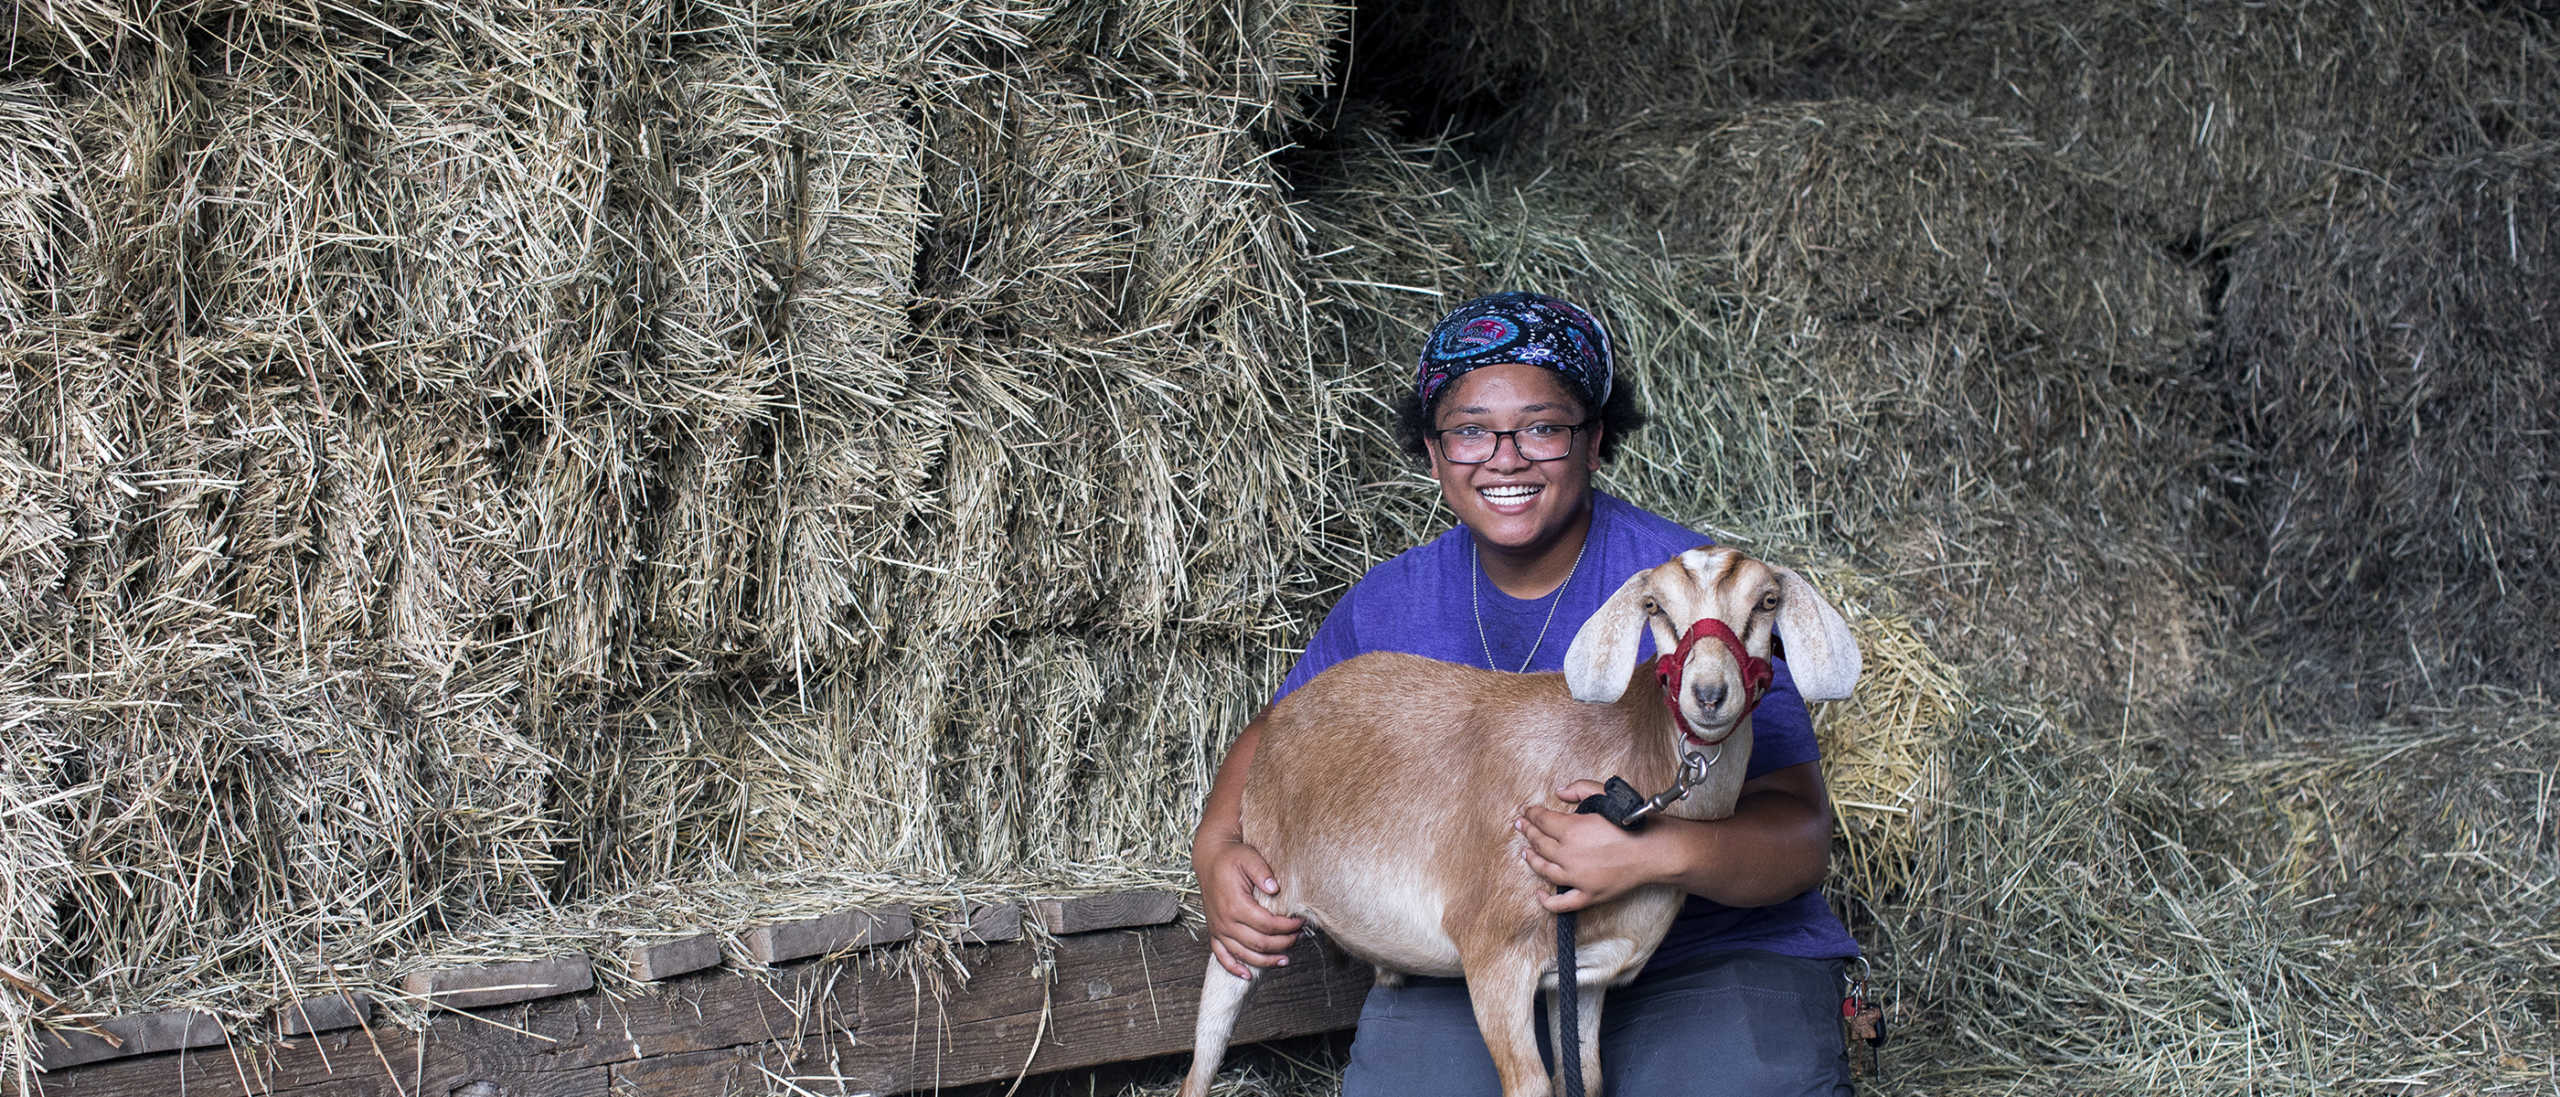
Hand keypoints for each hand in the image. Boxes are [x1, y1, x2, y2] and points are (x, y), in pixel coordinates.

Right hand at [1194, 836, 1303, 977]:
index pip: (1267, 925)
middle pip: (1259, 944)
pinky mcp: (1214, 932)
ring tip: (1285, 960)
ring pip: (1244, 954)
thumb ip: (1262, 872)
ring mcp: (1218, 929)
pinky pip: (1222, 956)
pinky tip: (1248, 974)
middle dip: (1283, 943)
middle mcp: (1225, 921)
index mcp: (1235, 905)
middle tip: (1299, 937)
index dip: (1287, 927)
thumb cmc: (1231, 858)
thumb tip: (1275, 888)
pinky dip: (1234, 968)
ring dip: (1266, 961)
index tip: (1300, 921)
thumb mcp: (1249, 857)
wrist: (1210, 859)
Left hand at [1517, 779, 1666, 912]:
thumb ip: (1580, 789)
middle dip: (1527, 832)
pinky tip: (1539, 893)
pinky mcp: (1588, 895)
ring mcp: (1578, 878)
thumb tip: (1559, 792)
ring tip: (1525, 851)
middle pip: (1540, 843)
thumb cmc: (1632, 823)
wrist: (1654, 851)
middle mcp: (1569, 855)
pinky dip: (1547, 900)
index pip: (1542, 820)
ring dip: (1532, 859)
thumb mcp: (1606, 795)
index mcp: (1572, 829)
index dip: (1532, 814)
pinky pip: (1561, 903)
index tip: (1527, 811)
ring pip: (1545, 870)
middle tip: (1520, 826)